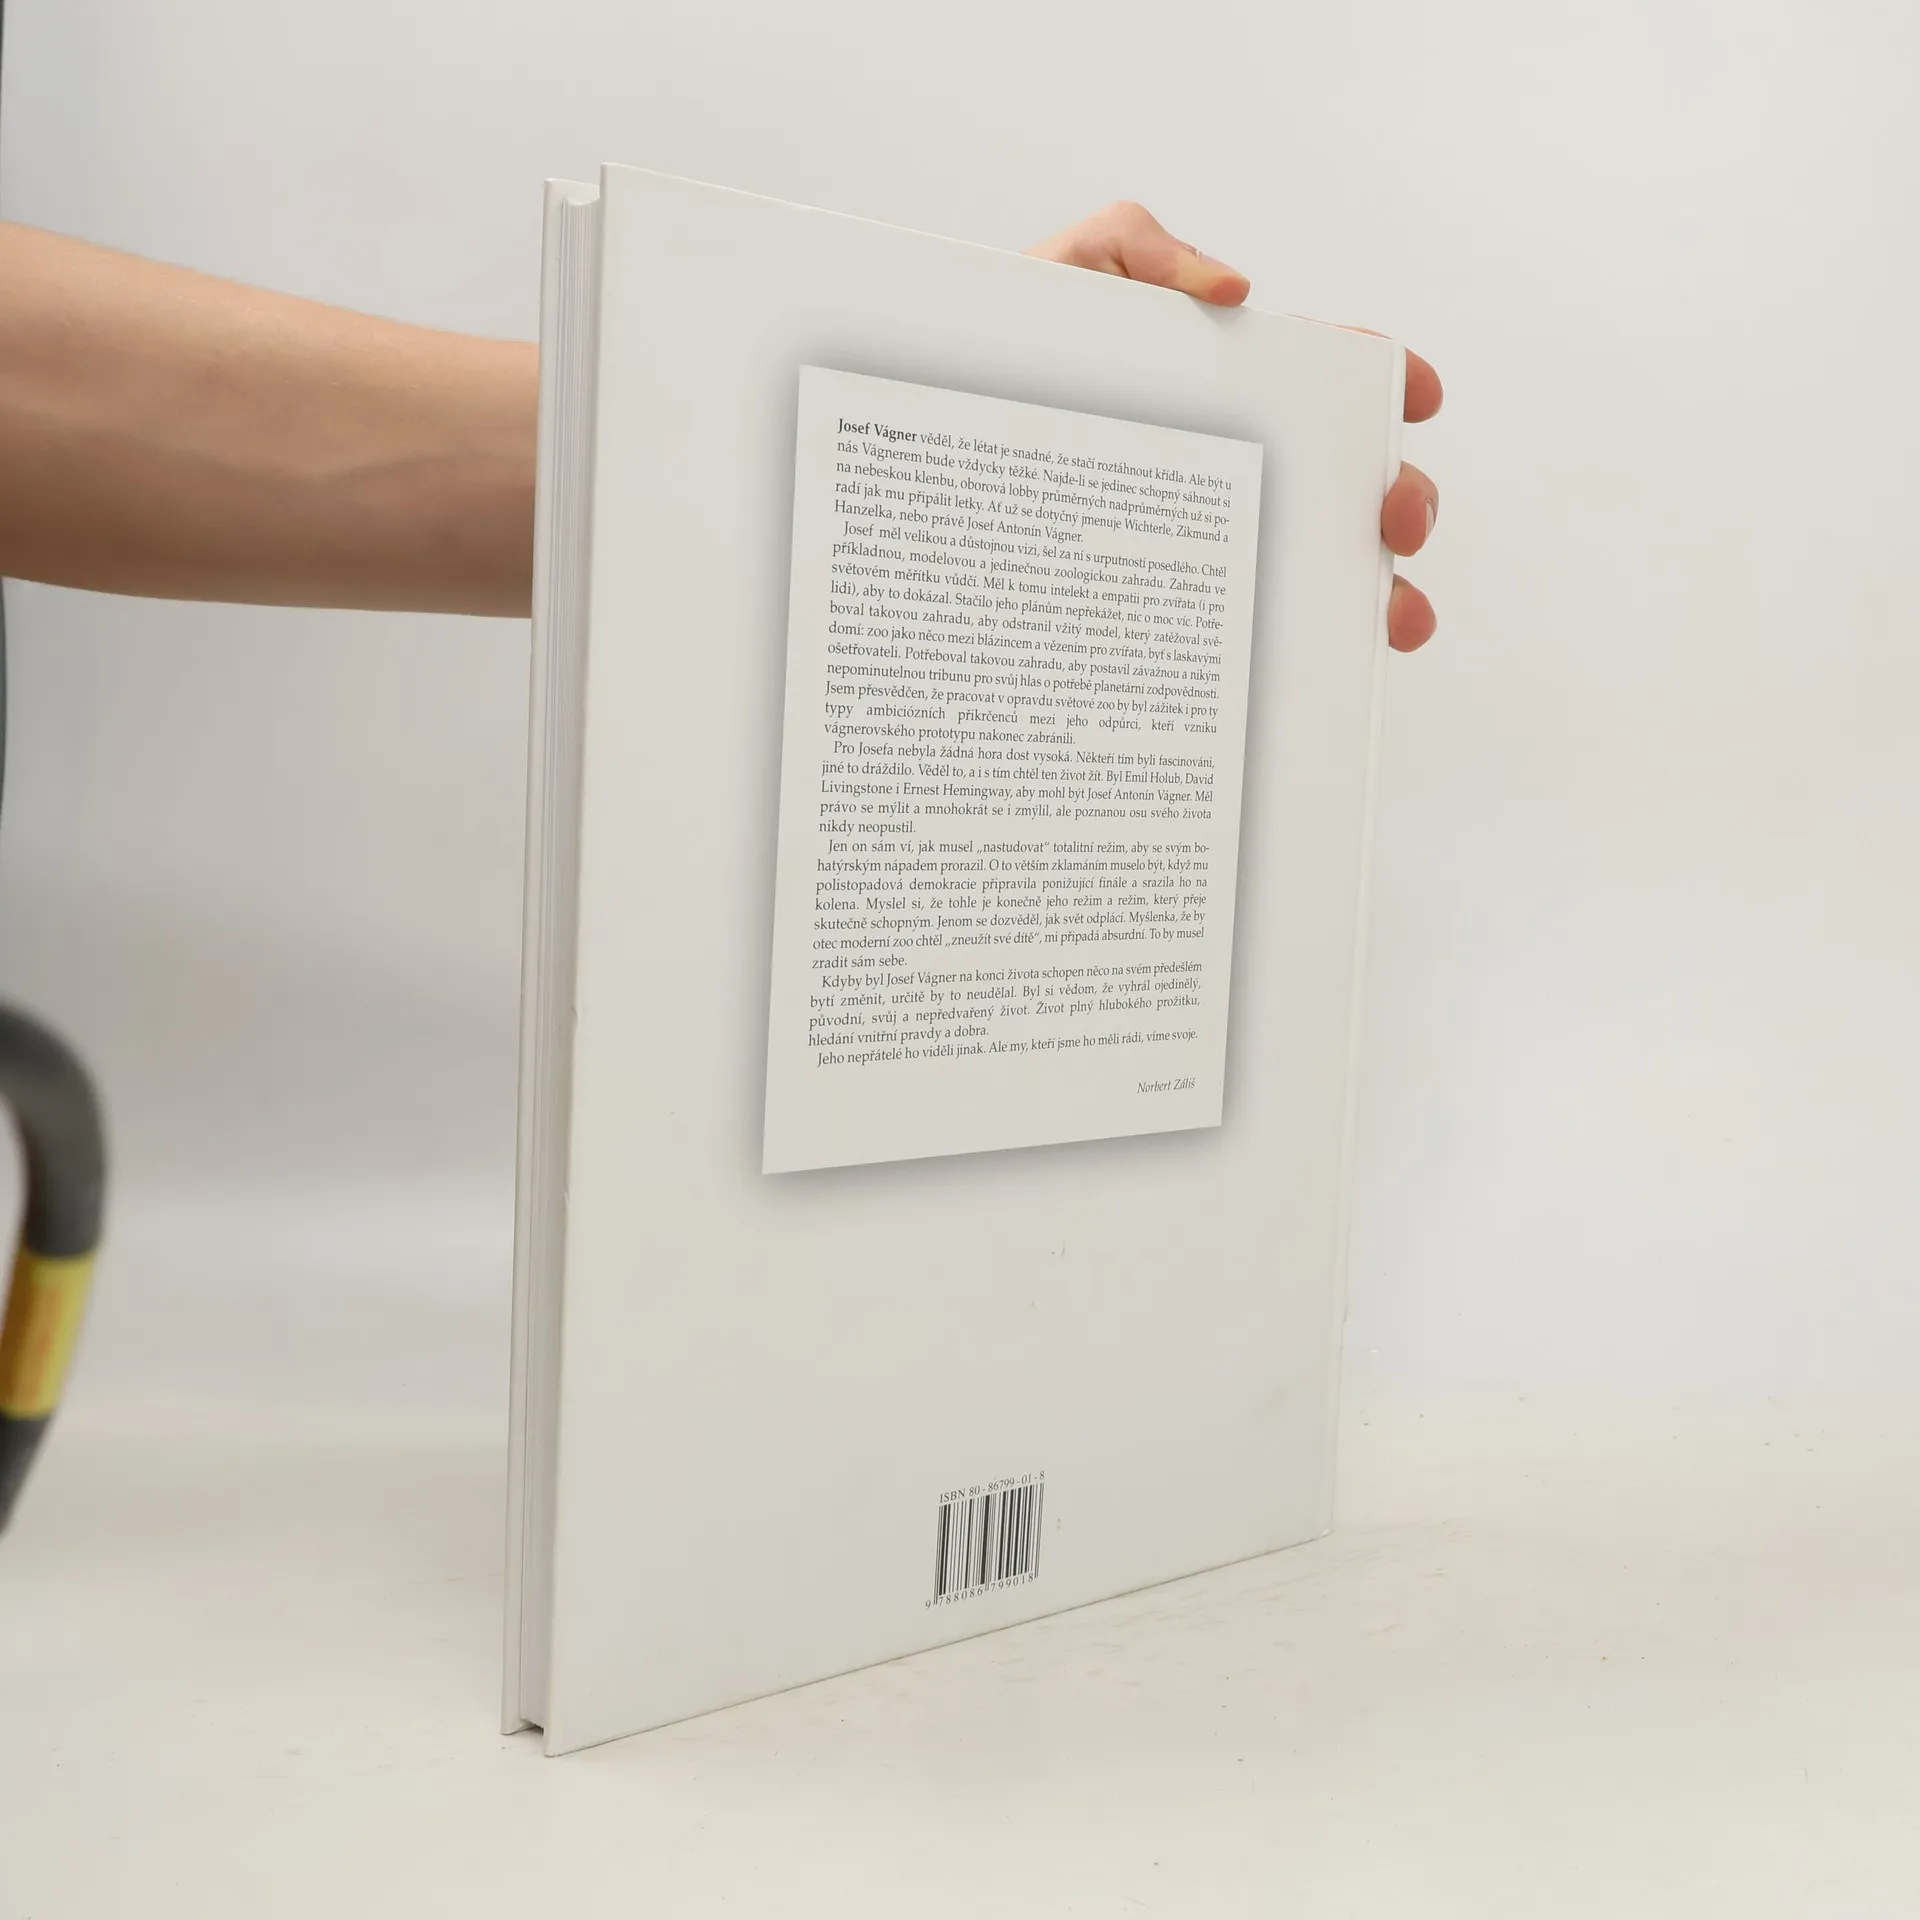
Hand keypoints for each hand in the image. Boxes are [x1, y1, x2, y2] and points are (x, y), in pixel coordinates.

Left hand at [1026, 202, 1441, 652]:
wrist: (934, 444)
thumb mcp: (1061, 278)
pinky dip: (1306, 655)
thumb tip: (1235, 289)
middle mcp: (1242, 468)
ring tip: (1386, 615)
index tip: (1413, 396)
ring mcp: (1220, 542)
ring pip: (1327, 572)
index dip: (1389, 385)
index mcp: (1230, 387)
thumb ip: (1137, 248)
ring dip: (1382, 594)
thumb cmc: (996, 361)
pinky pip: (1258, 637)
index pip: (1334, 383)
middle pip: (1356, 486)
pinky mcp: (1181, 610)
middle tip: (1389, 515)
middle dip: (1404, 499)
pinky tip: (1317, 670)